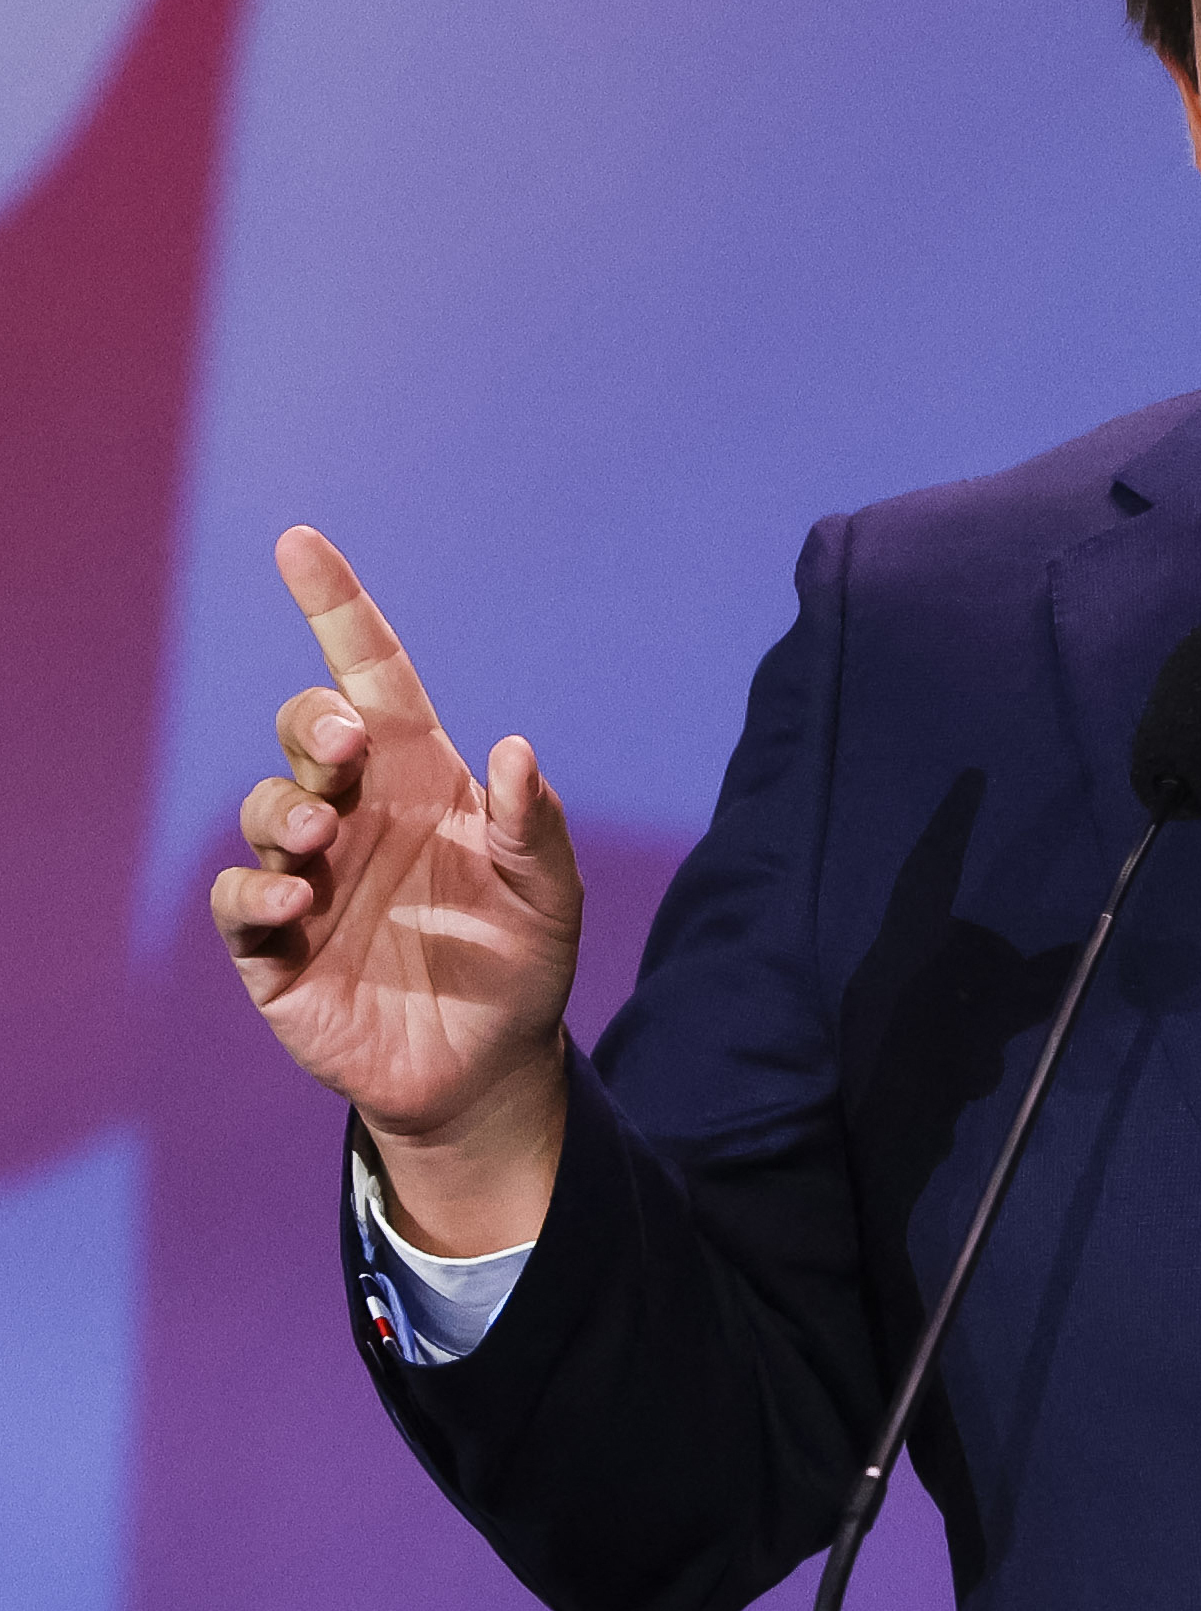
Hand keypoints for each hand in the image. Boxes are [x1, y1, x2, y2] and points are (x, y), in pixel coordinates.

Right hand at [212, 527, 581, 1253]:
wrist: (485, 1067)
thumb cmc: (520, 963)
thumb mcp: (549, 895)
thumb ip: (537, 826)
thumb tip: (520, 750)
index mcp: (424, 781)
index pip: (374, 676)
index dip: (337, 608)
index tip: (300, 542)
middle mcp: (361, 815)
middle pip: (308, 731)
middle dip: (312, 724)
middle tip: (348, 750)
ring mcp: (314, 876)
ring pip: (268, 807)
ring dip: (286, 808)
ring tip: (325, 836)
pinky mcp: (277, 946)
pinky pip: (241, 898)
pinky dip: (256, 888)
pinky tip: (293, 901)